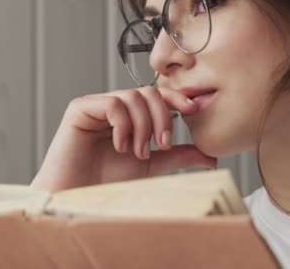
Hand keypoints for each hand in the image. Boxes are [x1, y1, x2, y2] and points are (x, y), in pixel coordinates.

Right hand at [30, 86, 216, 191]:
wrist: (78, 195)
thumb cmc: (109, 181)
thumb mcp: (153, 165)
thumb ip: (179, 155)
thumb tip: (211, 156)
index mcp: (132, 115)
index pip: (159, 96)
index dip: (177, 98)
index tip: (193, 109)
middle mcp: (115, 106)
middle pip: (150, 92)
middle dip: (162, 117)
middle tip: (162, 143)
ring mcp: (97, 105)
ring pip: (134, 97)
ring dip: (143, 126)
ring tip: (137, 152)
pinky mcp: (80, 108)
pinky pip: (113, 103)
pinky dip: (123, 125)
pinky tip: (119, 146)